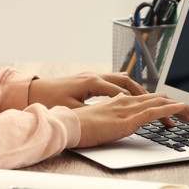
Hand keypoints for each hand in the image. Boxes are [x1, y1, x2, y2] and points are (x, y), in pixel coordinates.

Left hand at [28, 72, 146, 108]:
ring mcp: (92, 75)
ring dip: (134, 87)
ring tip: (146, 97)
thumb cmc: (52, 101)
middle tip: (155, 100)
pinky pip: (112, 79)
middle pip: (125, 80)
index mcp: (92, 82)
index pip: (120, 90)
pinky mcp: (89, 79)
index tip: (149, 108)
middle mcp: (95, 75)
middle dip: (141, 90)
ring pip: (120, 78)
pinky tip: (128, 91)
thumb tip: (113, 113)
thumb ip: (95, 111)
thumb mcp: (73, 110)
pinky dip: (123, 85)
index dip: (136, 100)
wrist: (33, 91)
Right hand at [71, 92, 188, 147]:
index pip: (148, 99)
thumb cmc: (81, 124)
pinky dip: (170, 109)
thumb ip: (114, 113)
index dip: (164, 102)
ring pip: (159, 103)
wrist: (69, 125)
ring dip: (178, 106)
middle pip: (157, 99)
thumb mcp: (101, 117)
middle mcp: (127, 101)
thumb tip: (122, 116)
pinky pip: (153, 112)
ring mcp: (128, 109)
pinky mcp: (127, 119)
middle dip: (176, 104)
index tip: (175, 108)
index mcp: (121, 101)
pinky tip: (181, 109)